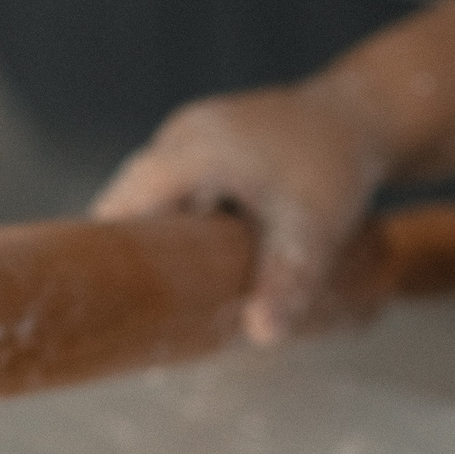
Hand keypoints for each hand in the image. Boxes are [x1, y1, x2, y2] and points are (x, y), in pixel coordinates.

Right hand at [90, 82, 386, 345]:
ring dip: (155, 239)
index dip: (103, 250)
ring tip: (155, 296)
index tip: (90, 296)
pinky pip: (175, 188)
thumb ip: (288, 282)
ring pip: (154, 195)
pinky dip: (177, 223)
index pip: (122, 203)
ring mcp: (192, 135)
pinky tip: (190, 262)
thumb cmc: (337, 167)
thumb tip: (263, 336)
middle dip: (130, 253)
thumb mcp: (315, 229)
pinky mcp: (207, 146)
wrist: (364, 117)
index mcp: (193, 149)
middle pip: (131, 200)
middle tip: (127, 312)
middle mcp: (183, 135)